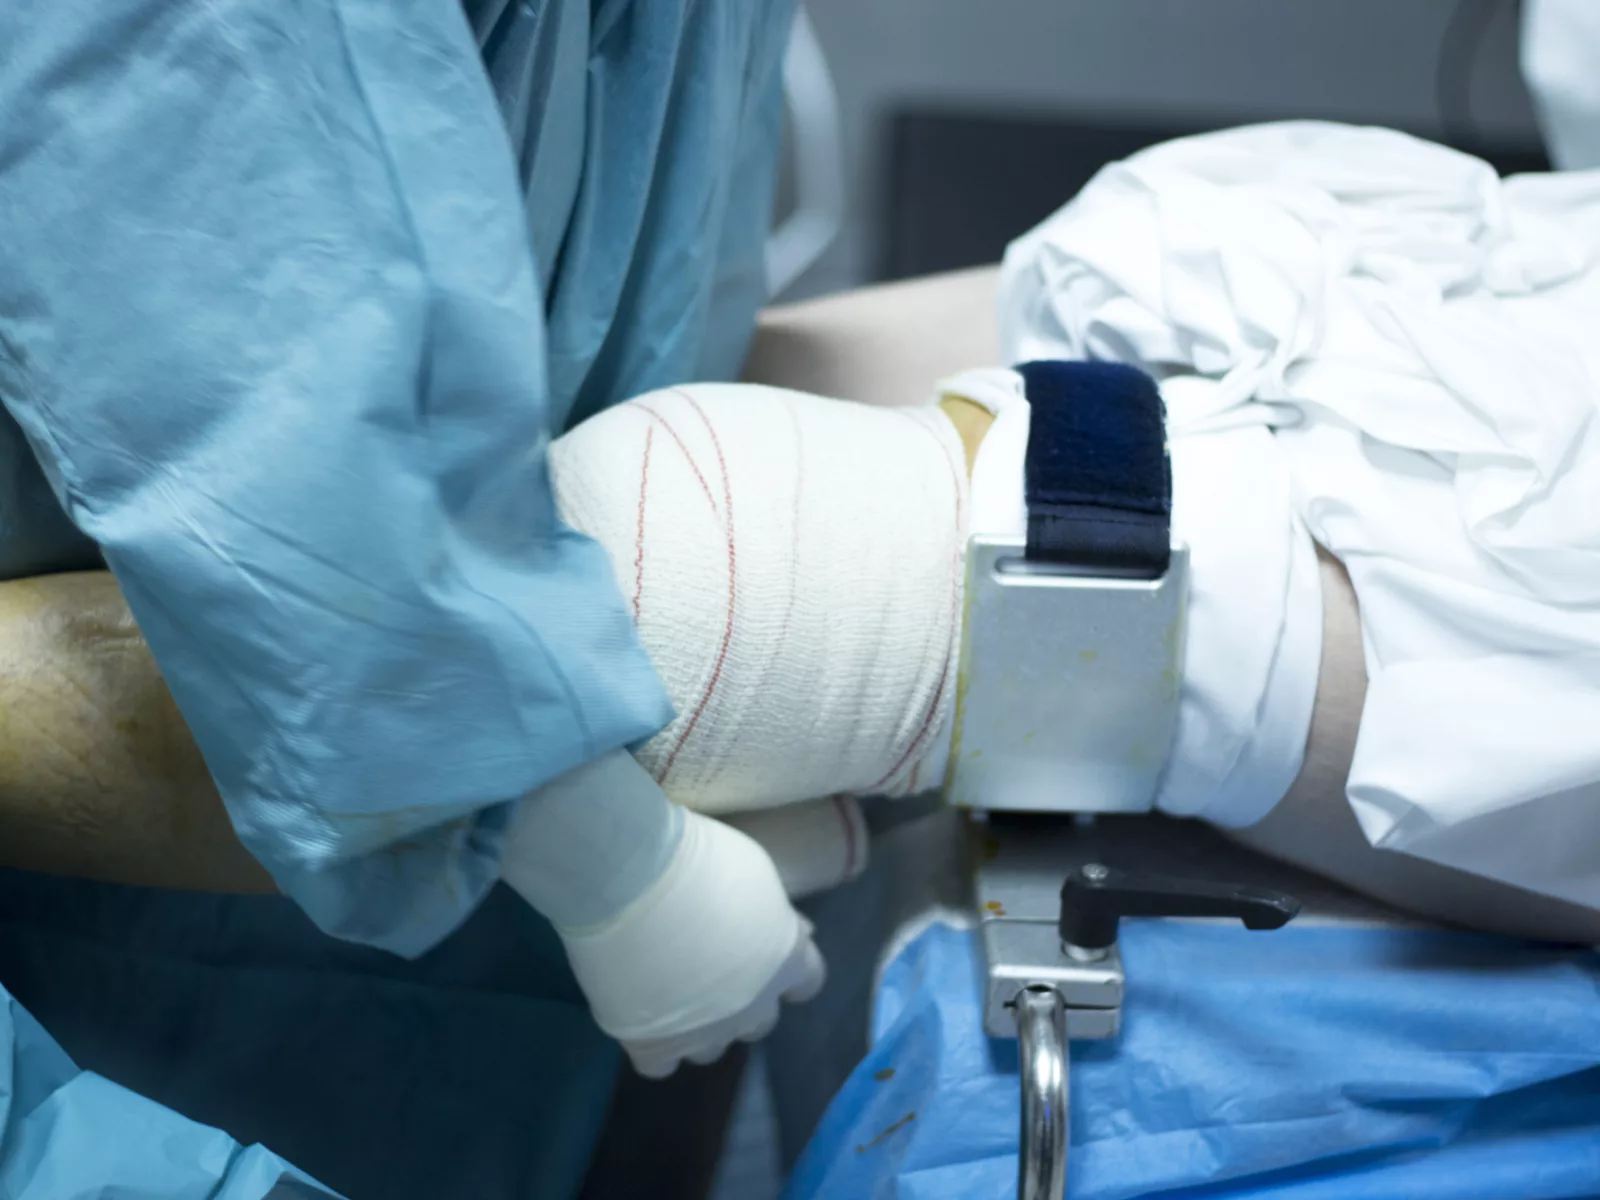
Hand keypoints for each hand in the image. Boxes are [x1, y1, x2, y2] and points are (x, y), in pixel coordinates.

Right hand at [555, 809, 824, 1077]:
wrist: (631, 878)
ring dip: (696, 1026)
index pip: (808, 982)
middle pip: (758, 1020)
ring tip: (665, 990)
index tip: (763, 953)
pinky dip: (652, 1047)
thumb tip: (793, 931)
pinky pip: (660, 1065)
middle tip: (705, 966)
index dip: (786, 971)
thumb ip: (774, 914)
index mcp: (786, 959)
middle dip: (740, 999)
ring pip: (711, 1048)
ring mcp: (705, 1033)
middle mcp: (754, 1005)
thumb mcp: (755, 874)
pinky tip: (638, 1016)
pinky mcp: (653, 1047)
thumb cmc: (698, 861)